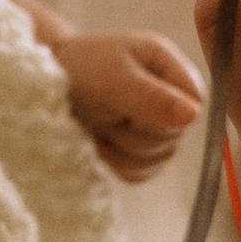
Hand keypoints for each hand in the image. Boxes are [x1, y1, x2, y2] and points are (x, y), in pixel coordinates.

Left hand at [55, 27, 203, 182]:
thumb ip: (152, 97)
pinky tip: (100, 141)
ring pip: (159, 159)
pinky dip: (116, 163)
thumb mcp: (114, 79)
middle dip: (133, 132)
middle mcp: (171, 96)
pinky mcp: (142, 151)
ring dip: (121, 148)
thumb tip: (193, 115)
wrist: (45, 87)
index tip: (129, 106)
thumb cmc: (79, 70)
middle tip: (105, 111)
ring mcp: (158, 126)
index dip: (164, 116)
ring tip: (100, 123)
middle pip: (174, 137)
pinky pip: (142, 173)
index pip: (195, 105)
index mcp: (170, 67)